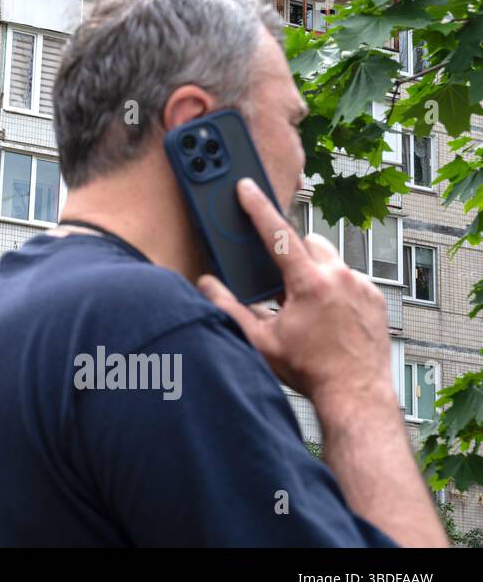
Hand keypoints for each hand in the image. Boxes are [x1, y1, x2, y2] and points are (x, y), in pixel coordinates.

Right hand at [195, 179, 396, 413]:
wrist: (356, 394)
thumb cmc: (311, 370)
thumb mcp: (260, 340)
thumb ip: (228, 308)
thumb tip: (206, 284)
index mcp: (309, 284)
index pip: (277, 234)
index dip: (258, 207)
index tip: (247, 187)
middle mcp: (340, 277)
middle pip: (308, 242)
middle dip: (292, 253)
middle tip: (282, 283)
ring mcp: (362, 286)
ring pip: (330, 259)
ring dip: (314, 272)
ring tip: (306, 305)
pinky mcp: (376, 297)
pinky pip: (350, 277)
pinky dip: (335, 287)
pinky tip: (328, 315)